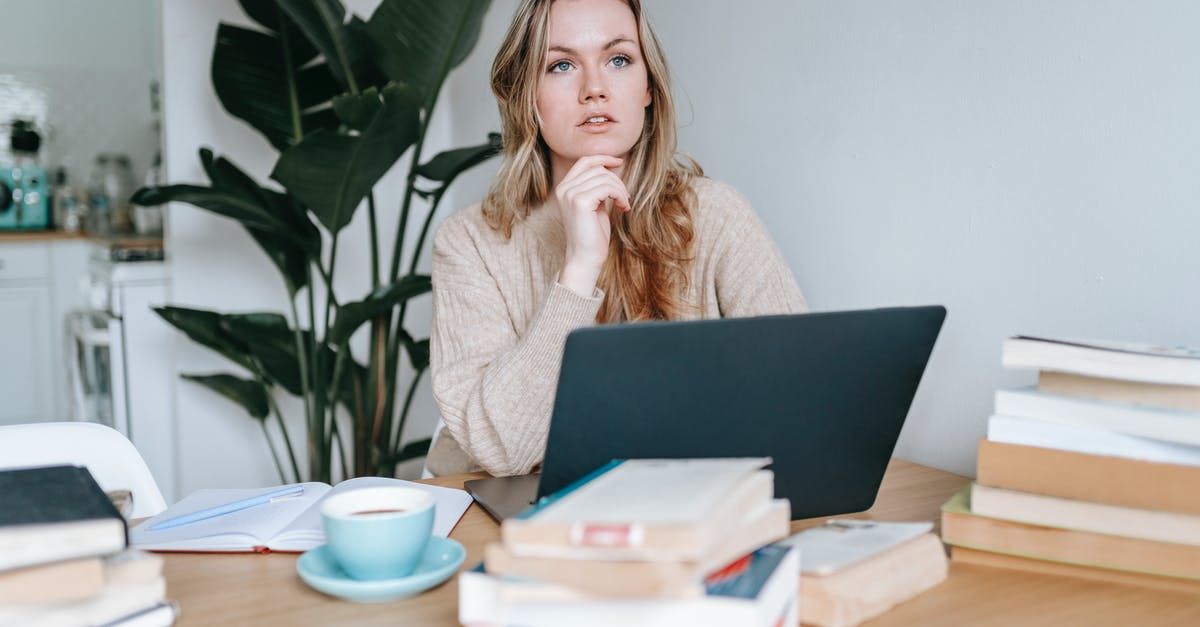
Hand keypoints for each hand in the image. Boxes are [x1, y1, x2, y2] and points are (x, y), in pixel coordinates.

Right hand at [554, 155, 630, 295]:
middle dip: (616, 180)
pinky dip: (619, 195)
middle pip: (597, 169)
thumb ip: (598, 187)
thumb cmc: (592, 234)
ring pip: (604, 177)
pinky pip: (607, 187)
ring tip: (624, 204)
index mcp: (564, 188)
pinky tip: (623, 207)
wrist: (586, 258)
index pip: (584, 162)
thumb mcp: (595, 205)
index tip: (619, 162)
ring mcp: (570, 194)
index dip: (603, 158)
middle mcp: (564, 189)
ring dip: (620, 189)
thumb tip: (611, 168)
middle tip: (625, 197)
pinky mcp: (580, 202)